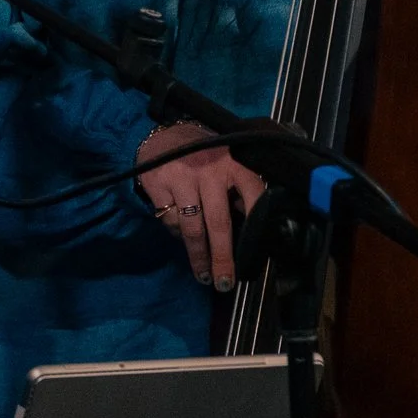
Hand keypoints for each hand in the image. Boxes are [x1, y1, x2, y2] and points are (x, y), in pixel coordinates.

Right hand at [137, 121, 265, 291]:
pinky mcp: (160, 184)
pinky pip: (171, 221)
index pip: (254, 195)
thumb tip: (255, 231)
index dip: (258, 223)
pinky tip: (182, 235)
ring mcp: (183, 177)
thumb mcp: (228, 165)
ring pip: (192, 228)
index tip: (258, 252)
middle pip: (219, 224)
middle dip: (222, 258)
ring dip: (198, 256)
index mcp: (235, 165)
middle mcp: (210, 170)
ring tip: (203, 274)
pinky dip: (177, 233)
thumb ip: (240, 192)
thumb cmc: (203, 157)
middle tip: (225, 282)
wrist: (163, 136)